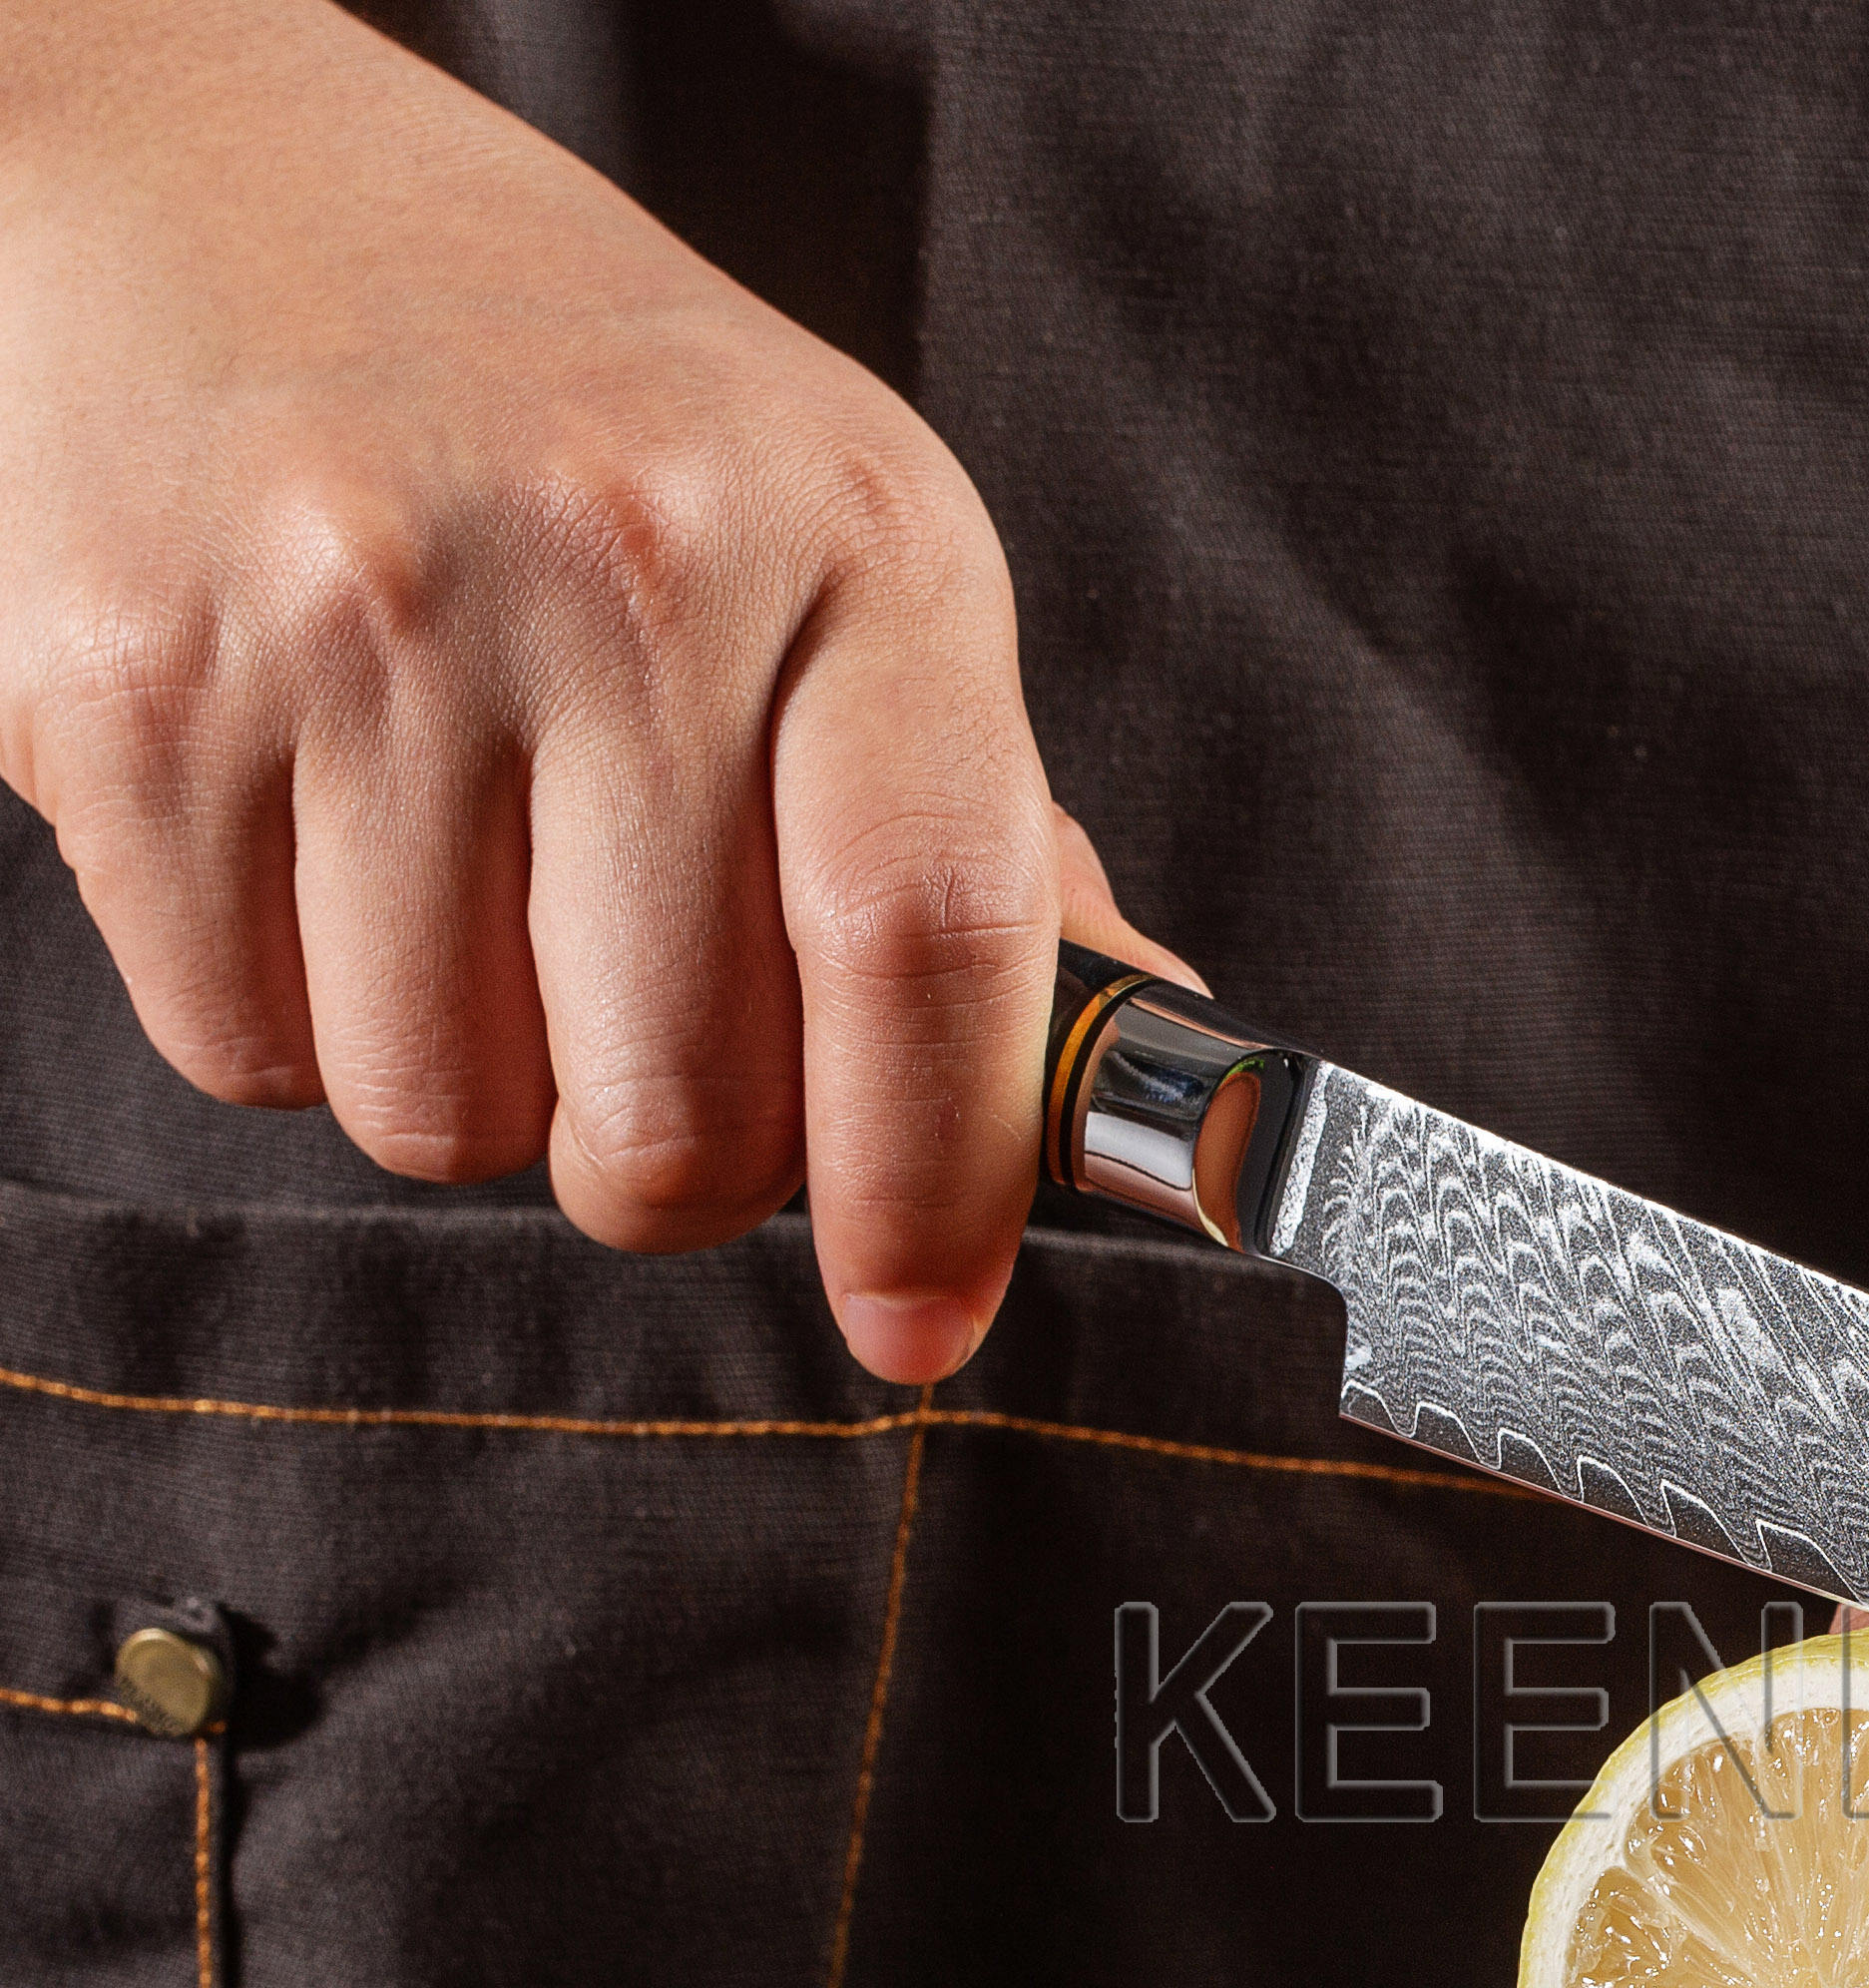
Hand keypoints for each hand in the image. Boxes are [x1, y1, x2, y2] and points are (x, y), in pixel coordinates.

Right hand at [0, 0, 1183, 1381]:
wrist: (223, 186)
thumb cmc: (592, 425)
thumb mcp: (851, 564)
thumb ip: (986, 838)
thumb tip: (1140, 1068)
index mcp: (859, 545)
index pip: (927, 932)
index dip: (934, 1184)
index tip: (920, 1319)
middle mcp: (617, 558)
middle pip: (678, 1115)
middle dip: (672, 1159)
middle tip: (644, 1033)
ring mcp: (357, 611)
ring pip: (446, 1124)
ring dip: (474, 1085)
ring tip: (470, 882)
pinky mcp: (127, 682)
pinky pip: (249, 1055)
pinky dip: (295, 1019)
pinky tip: (325, 843)